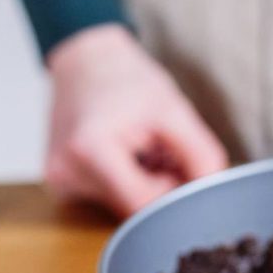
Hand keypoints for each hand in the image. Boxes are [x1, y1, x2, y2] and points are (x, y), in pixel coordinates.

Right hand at [45, 24, 228, 216]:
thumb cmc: (127, 79)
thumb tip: (212, 193)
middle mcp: (67, 175)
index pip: (144, 205)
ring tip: (143, 150)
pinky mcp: (64, 186)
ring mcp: (61, 183)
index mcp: (89, 152)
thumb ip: (201, 156)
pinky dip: (128, 183)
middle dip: (159, 188)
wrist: (86, 62)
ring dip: (144, 185)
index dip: (172, 194)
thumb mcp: (175, 110)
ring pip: (123, 206)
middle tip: (163, 153)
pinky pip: (110, 198)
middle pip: (133, 210)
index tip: (181, 169)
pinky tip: (127, 157)